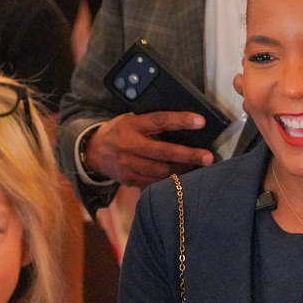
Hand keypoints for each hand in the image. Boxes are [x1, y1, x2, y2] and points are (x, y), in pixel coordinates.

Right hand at [83, 111, 214, 186]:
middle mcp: (131, 146)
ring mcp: (130, 165)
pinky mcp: (130, 180)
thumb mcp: (131, 119)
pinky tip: (184, 178)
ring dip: (183, 170)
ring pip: (161, 171)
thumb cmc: (120, 131)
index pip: (160, 121)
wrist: (94, 152)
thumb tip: (183, 124)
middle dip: (188, 155)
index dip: (180, 121)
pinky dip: (170, 181)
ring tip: (200, 168)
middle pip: (164, 152)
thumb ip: (151, 123)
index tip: (200, 122)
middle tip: (208, 157)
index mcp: (133, 125)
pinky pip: (155, 182)